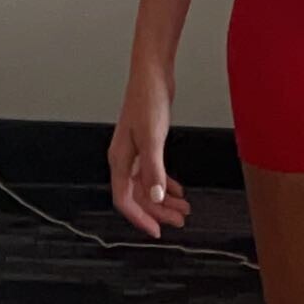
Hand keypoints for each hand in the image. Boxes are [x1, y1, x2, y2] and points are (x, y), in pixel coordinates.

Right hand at [108, 63, 190, 239]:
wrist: (152, 72)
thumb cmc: (147, 99)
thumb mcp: (152, 137)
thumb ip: (153, 169)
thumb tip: (156, 197)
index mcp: (119, 160)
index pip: (124, 200)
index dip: (140, 218)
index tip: (156, 231)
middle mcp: (124, 158)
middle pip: (139, 195)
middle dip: (158, 211)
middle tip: (178, 222)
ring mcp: (135, 151)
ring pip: (147, 185)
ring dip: (164, 199)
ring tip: (183, 209)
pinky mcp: (146, 143)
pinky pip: (153, 171)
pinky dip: (165, 182)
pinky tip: (177, 189)